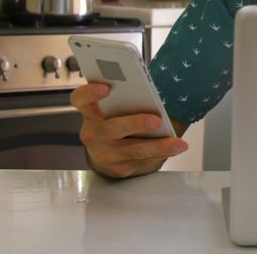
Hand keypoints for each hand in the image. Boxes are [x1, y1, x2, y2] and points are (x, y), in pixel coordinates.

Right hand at [69, 83, 187, 178]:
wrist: (108, 154)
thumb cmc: (115, 122)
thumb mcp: (115, 109)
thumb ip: (124, 99)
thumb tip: (148, 92)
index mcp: (90, 112)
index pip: (80, 100)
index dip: (89, 93)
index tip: (106, 88)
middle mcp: (93, 134)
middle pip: (111, 128)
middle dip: (134, 124)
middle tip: (156, 120)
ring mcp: (104, 154)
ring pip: (131, 150)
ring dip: (157, 146)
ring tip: (176, 142)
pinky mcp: (118, 168)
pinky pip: (141, 161)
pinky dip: (161, 153)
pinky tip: (175, 148)